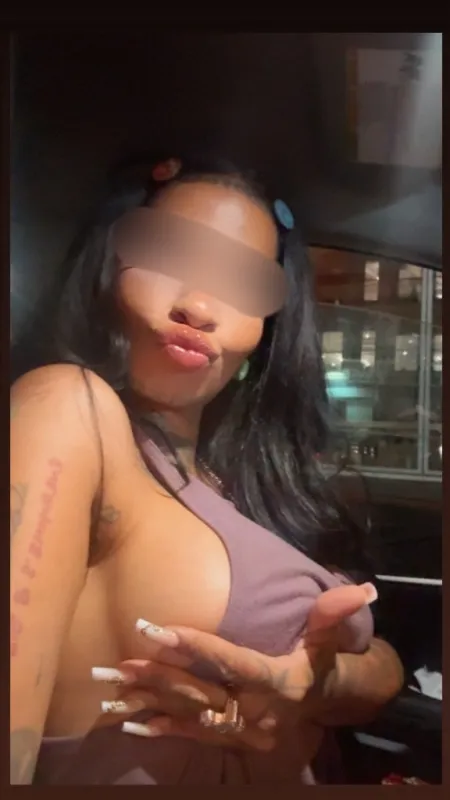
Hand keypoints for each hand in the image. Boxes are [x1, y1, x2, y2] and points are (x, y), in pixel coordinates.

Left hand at [100, 582, 374, 751]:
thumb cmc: (320, 660)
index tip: (156, 628)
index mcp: (279, 680)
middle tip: (124, 658)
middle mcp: (259, 711)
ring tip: (116, 686)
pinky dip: (163, 730)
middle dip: (160, 675)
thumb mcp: (330, 636)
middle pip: (202, 691)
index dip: (194, 645)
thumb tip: (362, 588)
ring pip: (191, 715)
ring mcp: (244, 732)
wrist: (325, 702)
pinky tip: (132, 722)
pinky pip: (194, 738)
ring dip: (151, 701)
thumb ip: (334, 613)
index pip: (230, 661)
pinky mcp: (233, 742)